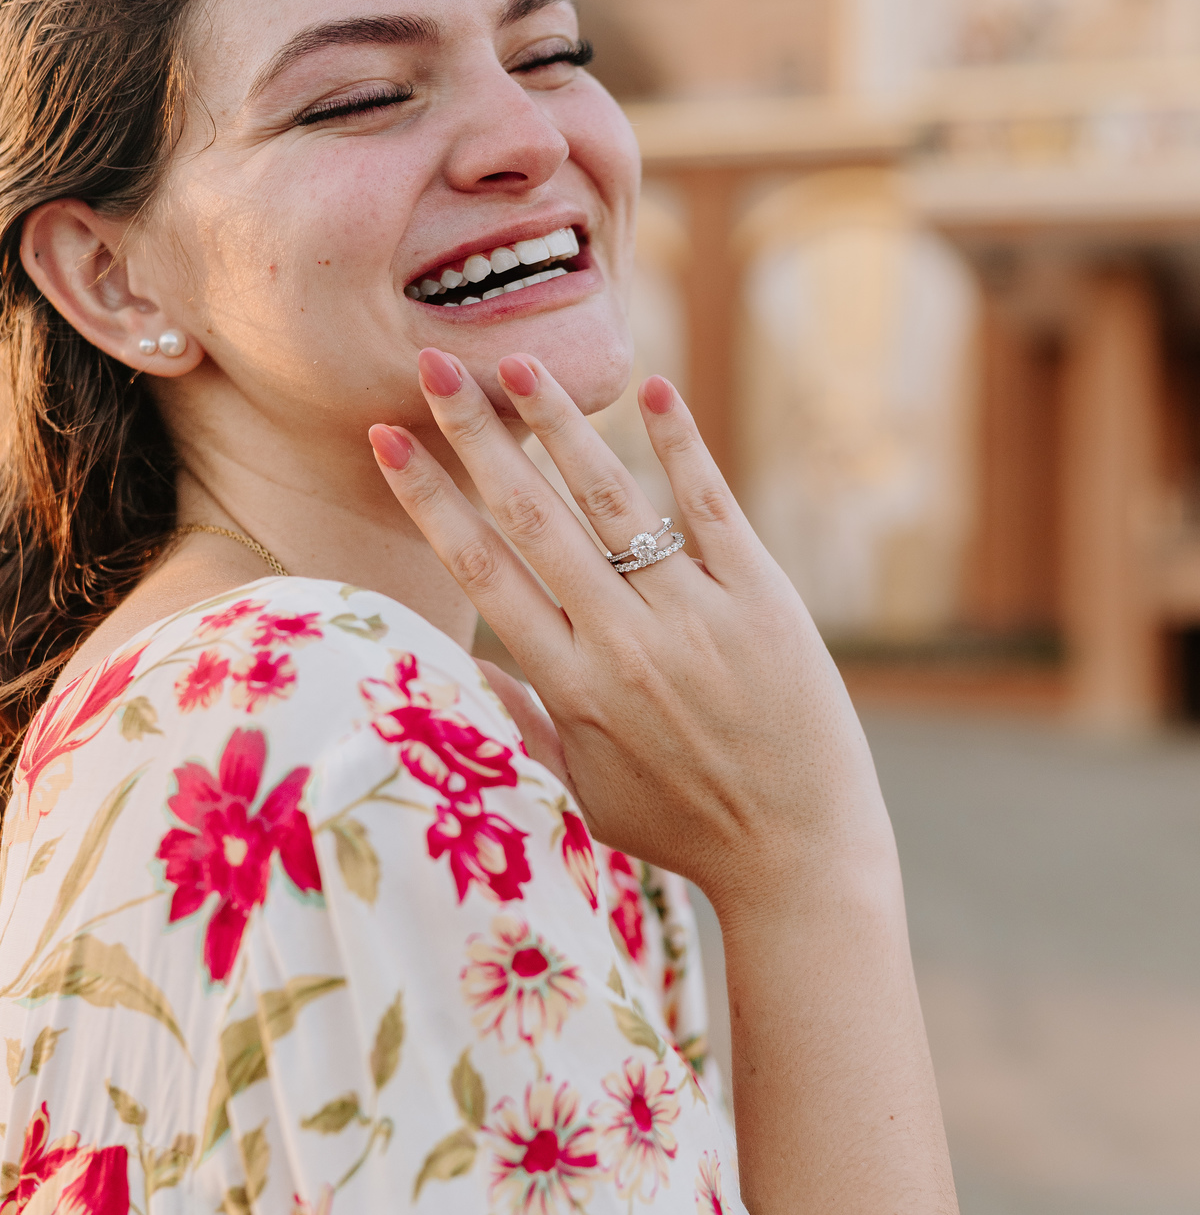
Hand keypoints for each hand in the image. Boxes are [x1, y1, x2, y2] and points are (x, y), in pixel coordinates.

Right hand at [368, 348, 895, 933]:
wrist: (799, 852)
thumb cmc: (682, 828)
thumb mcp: (583, 792)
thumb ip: (522, 724)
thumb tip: (463, 664)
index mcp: (571, 690)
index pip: (482, 574)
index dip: (429, 500)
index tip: (386, 440)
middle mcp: (624, 644)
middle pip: (534, 520)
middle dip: (476, 437)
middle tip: (433, 365)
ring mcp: (695, 616)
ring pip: (614, 500)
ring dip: (560, 425)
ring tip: (518, 362)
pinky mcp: (761, 598)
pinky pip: (710, 507)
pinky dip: (679, 446)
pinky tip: (651, 390)